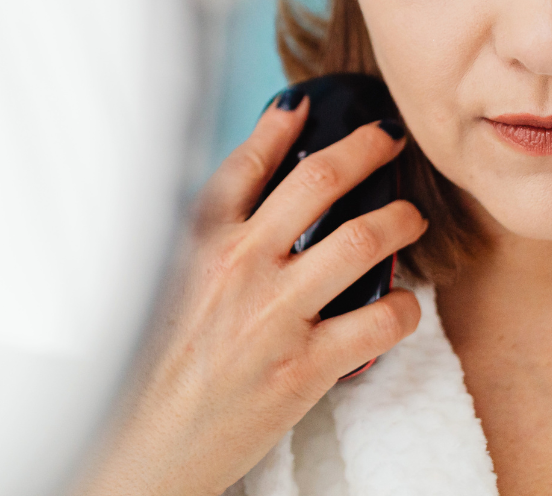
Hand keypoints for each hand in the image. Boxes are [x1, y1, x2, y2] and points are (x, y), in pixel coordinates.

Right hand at [75, 95, 426, 495]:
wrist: (140, 449)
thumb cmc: (148, 363)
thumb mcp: (163, 280)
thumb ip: (205, 233)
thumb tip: (251, 191)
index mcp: (199, 239)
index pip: (248, 161)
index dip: (283, 123)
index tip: (308, 104)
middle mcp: (240, 265)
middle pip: (318, 180)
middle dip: (365, 148)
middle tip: (389, 139)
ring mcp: (274, 314)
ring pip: (359, 241)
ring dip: (398, 220)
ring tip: (411, 217)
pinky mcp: (304, 367)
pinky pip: (377, 322)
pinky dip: (403, 308)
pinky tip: (402, 304)